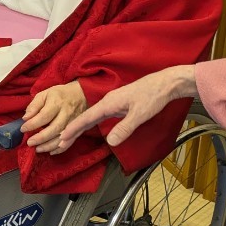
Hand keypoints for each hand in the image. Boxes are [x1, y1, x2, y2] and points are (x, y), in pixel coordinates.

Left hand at [21, 82, 87, 152]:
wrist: (82, 95)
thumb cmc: (60, 95)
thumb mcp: (45, 94)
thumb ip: (34, 106)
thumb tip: (25, 118)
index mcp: (57, 103)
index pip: (44, 115)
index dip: (33, 124)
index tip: (23, 129)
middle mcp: (66, 114)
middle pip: (54, 128)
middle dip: (41, 138)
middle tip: (30, 143)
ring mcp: (74, 123)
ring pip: (62, 137)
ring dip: (49, 146)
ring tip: (37, 149)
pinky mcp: (78, 130)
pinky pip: (70, 142)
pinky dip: (60, 149)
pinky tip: (50, 152)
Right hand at [56, 65, 196, 151]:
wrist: (165, 83)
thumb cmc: (153, 97)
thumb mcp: (139, 115)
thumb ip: (125, 128)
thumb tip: (111, 142)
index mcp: (109, 103)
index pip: (87, 118)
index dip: (74, 128)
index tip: (62, 137)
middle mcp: (107, 102)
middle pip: (86, 117)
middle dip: (73, 129)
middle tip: (60, 140)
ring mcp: (113, 102)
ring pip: (92, 116)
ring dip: (80, 126)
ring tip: (70, 136)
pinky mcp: (119, 104)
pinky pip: (99, 115)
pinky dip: (90, 123)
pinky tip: (89, 126)